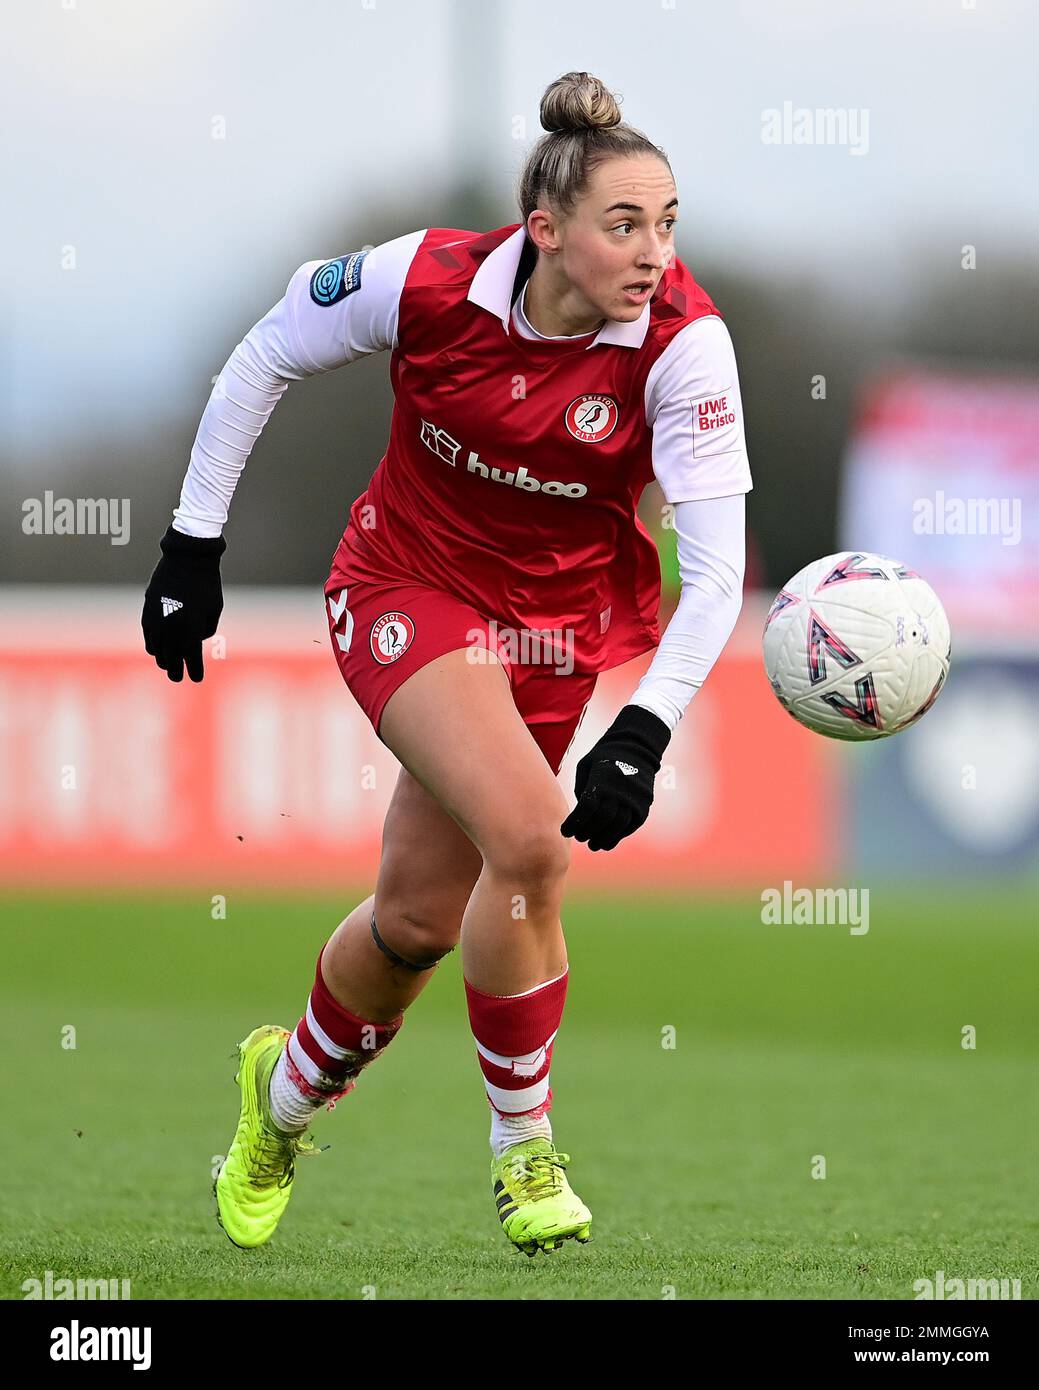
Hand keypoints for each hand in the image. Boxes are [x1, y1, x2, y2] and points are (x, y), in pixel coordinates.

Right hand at [142, 524, 225, 681]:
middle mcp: (172, 627)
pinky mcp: (147, 610)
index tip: (196, 679)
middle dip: (175, 670)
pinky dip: (152, 646)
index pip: (191, 658)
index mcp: (191, 628)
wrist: (187, 558)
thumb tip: (194, 643)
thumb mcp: (214, 610)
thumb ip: (204, 630)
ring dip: (163, 659)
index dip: (193, 670)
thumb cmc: (207, 585)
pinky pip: (148, 636)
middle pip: (171, 658)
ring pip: (157, 649)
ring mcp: (157, 619)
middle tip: (177, 678)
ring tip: (168, 665)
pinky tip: (156, 651)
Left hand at [560, 704, 670, 850]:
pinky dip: (617, 836)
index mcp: (602, 780)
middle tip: (579, 837)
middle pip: (601, 819)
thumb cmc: (604, 757)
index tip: (565, 831)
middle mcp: (619, 791)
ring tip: (593, 844)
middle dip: (587, 832)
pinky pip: (630, 827)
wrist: (637, 748)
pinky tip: (607, 841)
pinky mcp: (643, 807)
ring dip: (603, 839)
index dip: (574, 823)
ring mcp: (634, 800)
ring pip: (617, 826)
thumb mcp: (586, 766)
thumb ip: (581, 789)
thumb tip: (579, 815)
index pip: (586, 808)